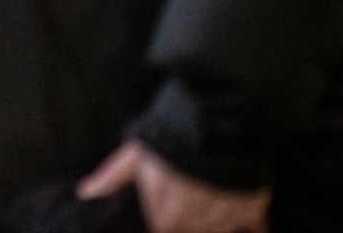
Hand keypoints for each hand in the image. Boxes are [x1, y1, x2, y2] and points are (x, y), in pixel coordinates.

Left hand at [78, 140, 269, 232]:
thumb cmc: (168, 137)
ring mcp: (225, 219)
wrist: (211, 121)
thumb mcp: (134, 153)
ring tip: (213, 198)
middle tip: (194, 195)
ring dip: (219, 222)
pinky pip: (257, 230)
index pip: (165, 231)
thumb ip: (112, 178)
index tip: (173, 208)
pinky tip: (251, 224)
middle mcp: (196, 225)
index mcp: (165, 217)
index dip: (168, 221)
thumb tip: (85, 192)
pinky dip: (255, 229)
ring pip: (222, 232)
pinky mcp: (253, 209)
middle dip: (193, 223)